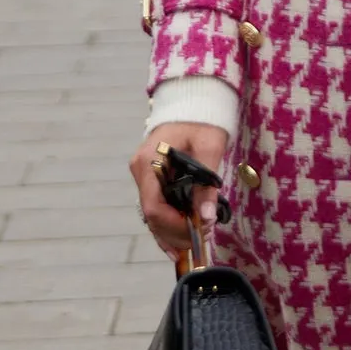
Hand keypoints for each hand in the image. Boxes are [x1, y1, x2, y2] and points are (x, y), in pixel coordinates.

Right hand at [131, 123, 229, 258]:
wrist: (193, 104)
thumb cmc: (202, 122)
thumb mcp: (210, 149)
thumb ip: (207, 185)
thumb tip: (205, 218)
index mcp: (149, 162)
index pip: (154, 207)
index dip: (174, 226)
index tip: (198, 231)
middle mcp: (141, 171)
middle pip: (152, 216)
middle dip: (177, 233)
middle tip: (203, 238)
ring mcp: (144, 177)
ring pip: (153, 216)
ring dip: (173, 234)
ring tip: (195, 245)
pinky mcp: (153, 180)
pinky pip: (157, 208)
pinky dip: (168, 227)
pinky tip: (178, 245)